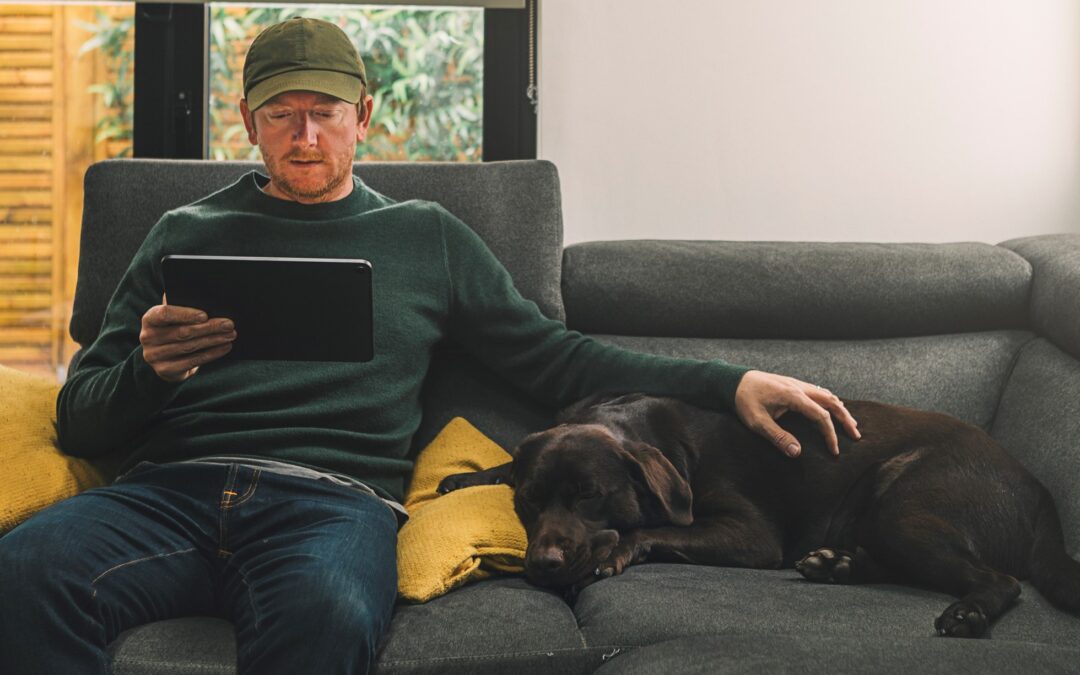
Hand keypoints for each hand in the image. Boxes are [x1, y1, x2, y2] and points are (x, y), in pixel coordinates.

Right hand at [140, 298, 235, 381]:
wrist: (166, 358)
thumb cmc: (174, 328)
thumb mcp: (174, 316)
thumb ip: (182, 304)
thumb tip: (204, 294)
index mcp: (149, 319)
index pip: (165, 313)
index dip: (185, 314)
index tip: (205, 315)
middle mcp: (147, 337)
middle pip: (183, 332)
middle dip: (209, 327)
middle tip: (229, 324)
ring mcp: (154, 356)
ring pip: (190, 346)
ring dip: (214, 340)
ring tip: (231, 335)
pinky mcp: (165, 370)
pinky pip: (193, 361)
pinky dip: (212, 353)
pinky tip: (225, 347)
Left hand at [734, 370, 859, 456]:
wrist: (732, 380)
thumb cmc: (743, 400)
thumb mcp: (757, 422)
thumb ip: (777, 437)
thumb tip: (797, 452)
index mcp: (793, 396)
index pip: (821, 415)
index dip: (830, 434)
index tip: (834, 450)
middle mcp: (799, 387)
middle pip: (831, 401)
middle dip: (845, 419)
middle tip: (856, 435)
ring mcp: (797, 384)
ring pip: (827, 394)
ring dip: (840, 409)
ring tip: (849, 424)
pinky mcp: (793, 384)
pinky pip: (818, 391)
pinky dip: (829, 402)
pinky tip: (830, 409)